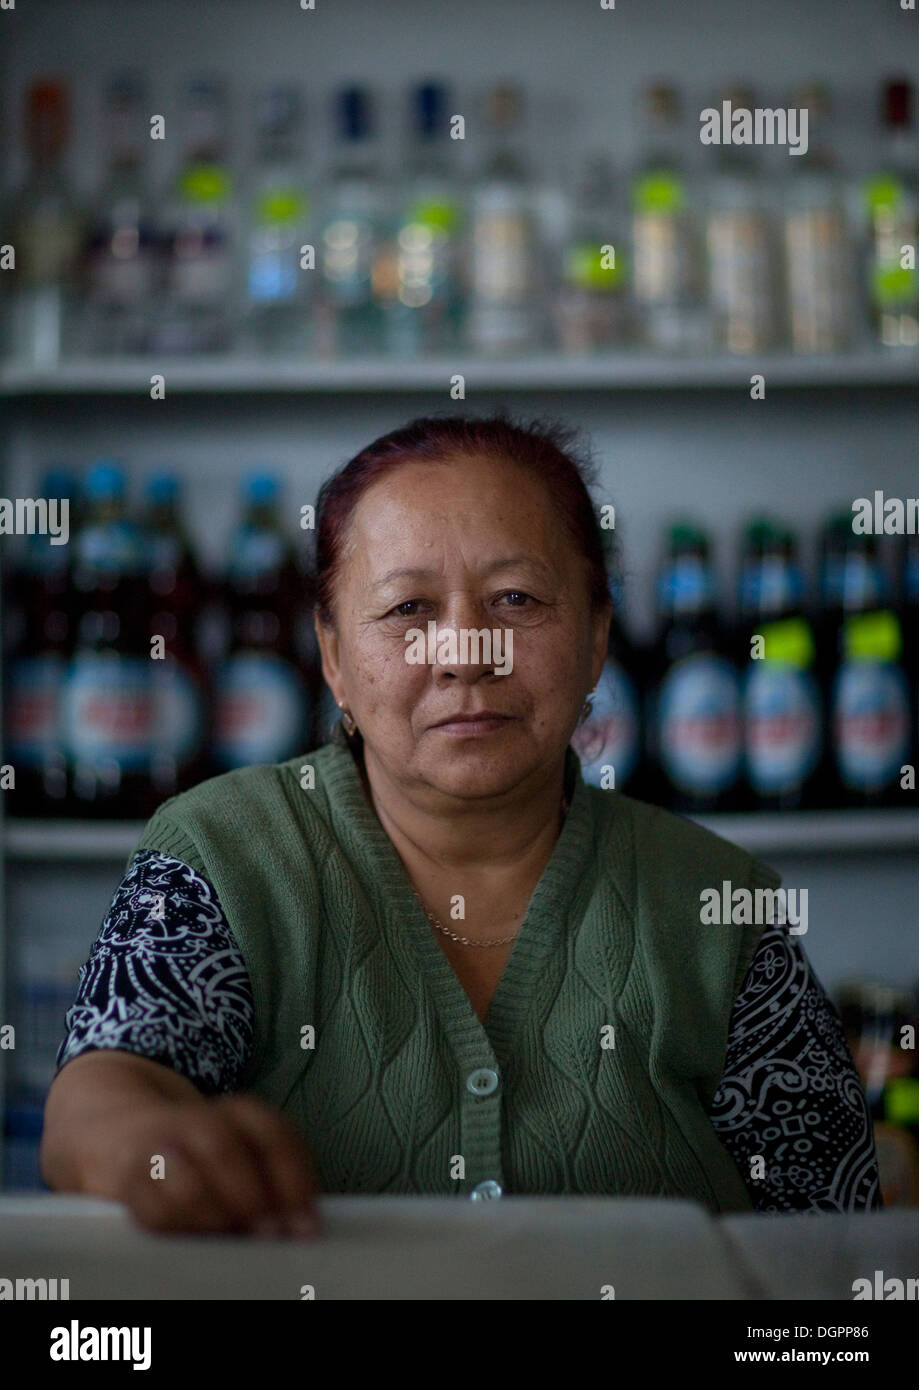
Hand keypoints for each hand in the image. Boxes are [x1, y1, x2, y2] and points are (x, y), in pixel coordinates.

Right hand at [111, 1092, 320, 1236]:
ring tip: (231, 1238)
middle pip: (225, 1151)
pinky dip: (180, 1231)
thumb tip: (300, 1226)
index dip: (294, 1179)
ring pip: (188, 1185)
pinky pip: (155, 1214)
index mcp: (238, 1112)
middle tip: (270, 1235)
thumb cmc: (205, 1154)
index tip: (306, 1223)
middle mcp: (198, 1121)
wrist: (127, 1131)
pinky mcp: (130, 1180)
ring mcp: (159, 1148)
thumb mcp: (245, 1149)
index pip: (273, 1133)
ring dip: (215, 1218)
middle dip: (252, 1199)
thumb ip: (273, 1179)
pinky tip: (198, 1241)